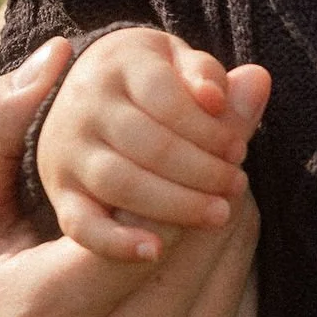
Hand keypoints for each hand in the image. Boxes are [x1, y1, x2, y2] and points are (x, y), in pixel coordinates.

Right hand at [0, 32, 269, 316]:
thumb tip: (57, 55)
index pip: (145, 210)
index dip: (174, 151)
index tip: (183, 109)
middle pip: (202, 229)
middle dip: (209, 165)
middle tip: (209, 124)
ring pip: (236, 254)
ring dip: (228, 201)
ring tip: (202, 171)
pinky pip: (251, 290)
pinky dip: (233, 249)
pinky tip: (200, 233)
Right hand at [37, 27, 270, 261]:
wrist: (89, 93)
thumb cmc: (154, 81)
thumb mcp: (180, 64)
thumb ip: (213, 77)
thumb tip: (254, 82)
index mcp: (118, 64)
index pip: (167, 98)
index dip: (210, 129)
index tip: (239, 150)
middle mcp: (84, 104)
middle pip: (148, 144)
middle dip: (202, 170)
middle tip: (237, 184)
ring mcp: (67, 149)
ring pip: (120, 183)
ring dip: (176, 204)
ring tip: (219, 213)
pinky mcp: (61, 191)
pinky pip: (80, 224)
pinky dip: (114, 243)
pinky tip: (155, 252)